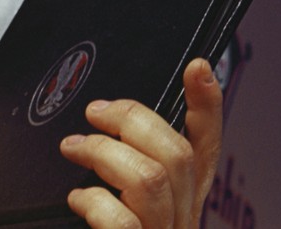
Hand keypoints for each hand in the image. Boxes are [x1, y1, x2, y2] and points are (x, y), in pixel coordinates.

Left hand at [57, 58, 222, 227]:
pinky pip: (123, 220)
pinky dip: (94, 201)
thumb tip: (104, 114)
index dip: (207, 106)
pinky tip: (77, 199)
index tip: (197, 67)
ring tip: (73, 148)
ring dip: (103, 152)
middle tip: (94, 111)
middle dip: (131, 119)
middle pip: (178, 154)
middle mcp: (182, 220)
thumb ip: (125, 164)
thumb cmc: (102, 227)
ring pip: (150, 178)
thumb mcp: (124, 197)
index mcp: (183, 200)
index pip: (206, 148)